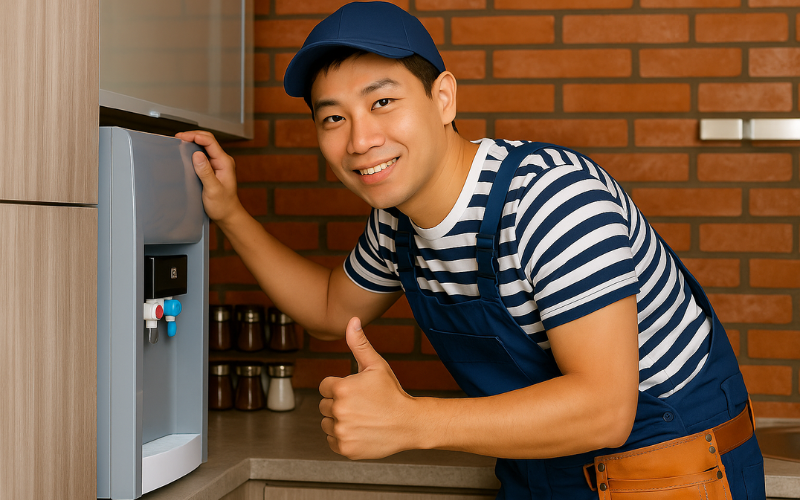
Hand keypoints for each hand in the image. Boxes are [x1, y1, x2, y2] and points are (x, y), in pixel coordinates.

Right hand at [175, 130, 243, 222]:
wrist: (228, 215)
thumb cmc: (223, 205)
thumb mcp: (213, 190)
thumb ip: (206, 172)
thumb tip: (197, 155)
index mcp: (225, 163)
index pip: (210, 142)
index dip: (195, 136)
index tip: (181, 137)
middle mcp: (222, 160)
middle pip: (207, 140)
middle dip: (193, 136)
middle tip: (178, 138)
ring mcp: (218, 164)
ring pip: (204, 147)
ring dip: (193, 143)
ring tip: (179, 143)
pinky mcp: (213, 168)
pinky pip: (203, 155)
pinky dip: (193, 151)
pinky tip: (185, 153)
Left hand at [319, 317, 416, 459]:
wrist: (409, 424)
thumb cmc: (392, 393)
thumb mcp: (376, 365)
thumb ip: (359, 343)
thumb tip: (352, 320)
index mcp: (341, 388)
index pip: (325, 387)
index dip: (341, 387)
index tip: (357, 392)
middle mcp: (338, 410)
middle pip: (324, 405)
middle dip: (339, 404)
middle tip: (362, 406)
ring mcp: (341, 432)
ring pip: (327, 423)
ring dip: (339, 421)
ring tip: (361, 418)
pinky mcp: (345, 448)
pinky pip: (332, 441)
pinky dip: (343, 438)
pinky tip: (360, 431)